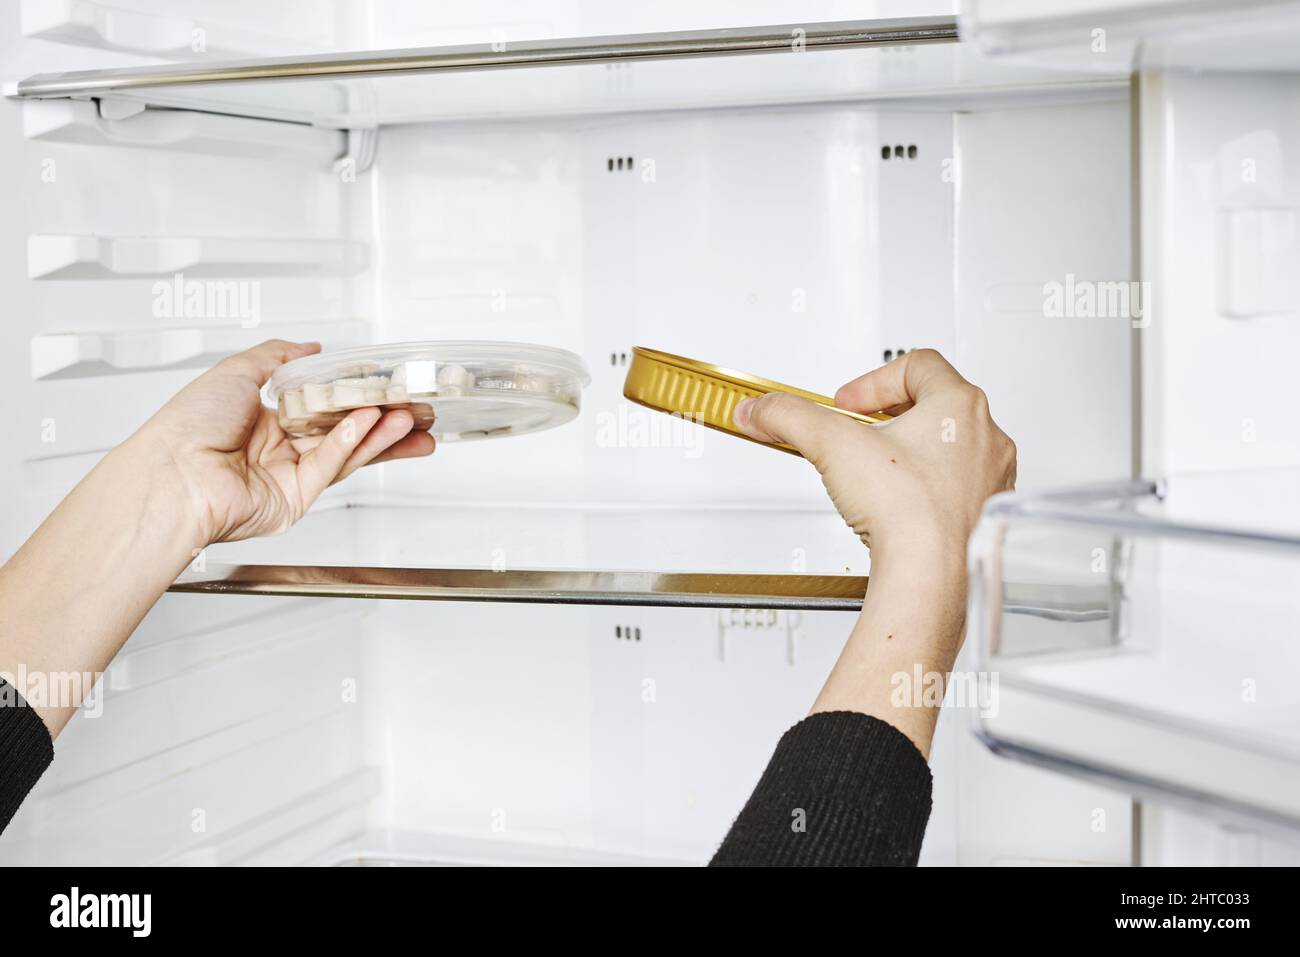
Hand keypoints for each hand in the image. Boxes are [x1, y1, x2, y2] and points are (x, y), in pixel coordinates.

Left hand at [136, 340, 435, 545]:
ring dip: (380, 433)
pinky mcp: (296, 498)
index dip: (356, 396)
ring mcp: (289, 475)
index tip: (386, 387)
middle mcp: (279, 448)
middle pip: (344, 433)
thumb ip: (279, 356)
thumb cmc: (189, 426)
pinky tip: (369, 424)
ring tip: (410, 417)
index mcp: (264, 419)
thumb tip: (311, 347)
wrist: (172, 474)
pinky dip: (351, 443)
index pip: (324, 405)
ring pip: (345, 451)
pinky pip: (330, 466)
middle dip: (384, 423)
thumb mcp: (236, 370)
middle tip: (417, 411)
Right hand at [733, 349, 1014, 563]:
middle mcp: (985, 437)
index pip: (917, 365)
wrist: (932, 574)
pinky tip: (902, 505)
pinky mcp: (986, 513)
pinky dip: (928, 488)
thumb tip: (760, 410)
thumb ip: (788, 417)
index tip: (847, 405)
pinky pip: (957, 486)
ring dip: (912, 451)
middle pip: (934, 404)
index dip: (872, 380)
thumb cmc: (906, 510)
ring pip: (949, 446)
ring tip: (879, 471)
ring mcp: (991, 477)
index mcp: (959, 405)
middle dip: (889, 416)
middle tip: (860, 434)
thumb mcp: (831, 445)